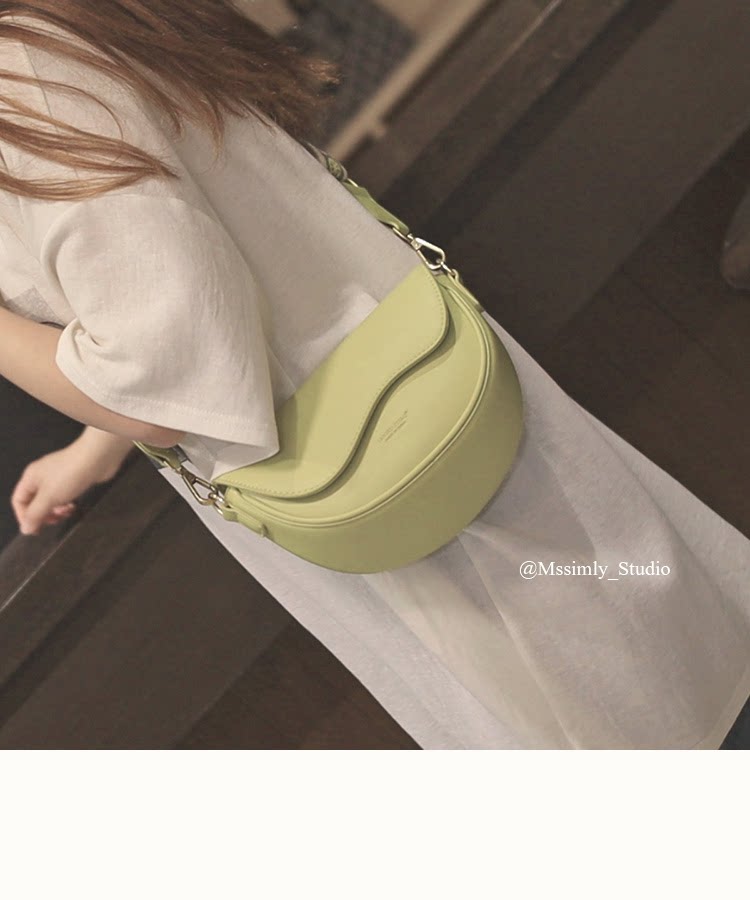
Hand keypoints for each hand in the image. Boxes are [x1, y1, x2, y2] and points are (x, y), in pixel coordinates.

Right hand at [11, 431, 131, 535]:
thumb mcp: (49, 497)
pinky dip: (66, 503)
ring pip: (50, 500)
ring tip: (67, 512)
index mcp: (30, 477)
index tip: (36, 529)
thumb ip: (35, 514)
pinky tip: (74, 506)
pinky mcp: (72, 478)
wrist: (98, 457)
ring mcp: (58, 477)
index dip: (24, 516)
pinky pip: (64, 495)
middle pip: (35, 501)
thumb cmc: (70, 476)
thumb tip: (25, 529)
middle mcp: (41, 476)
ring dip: (56, 510)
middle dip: (43, 514)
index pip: (19, 500)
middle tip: (55, 521)